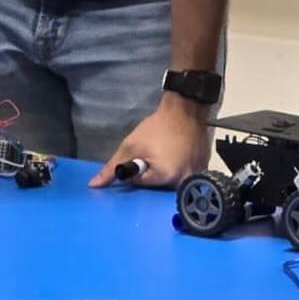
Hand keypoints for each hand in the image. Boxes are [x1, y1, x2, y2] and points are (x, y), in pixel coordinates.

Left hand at [90, 96, 210, 188]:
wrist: (185, 110)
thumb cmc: (157, 127)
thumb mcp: (131, 145)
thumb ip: (112, 167)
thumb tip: (94, 185)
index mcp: (166, 177)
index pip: (142, 185)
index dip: (137, 171)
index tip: (141, 157)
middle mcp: (184, 182)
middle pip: (160, 189)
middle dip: (153, 176)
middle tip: (154, 157)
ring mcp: (197, 177)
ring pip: (174, 186)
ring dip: (167, 175)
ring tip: (166, 155)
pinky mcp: (204, 171)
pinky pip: (187, 179)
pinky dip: (180, 172)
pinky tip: (177, 156)